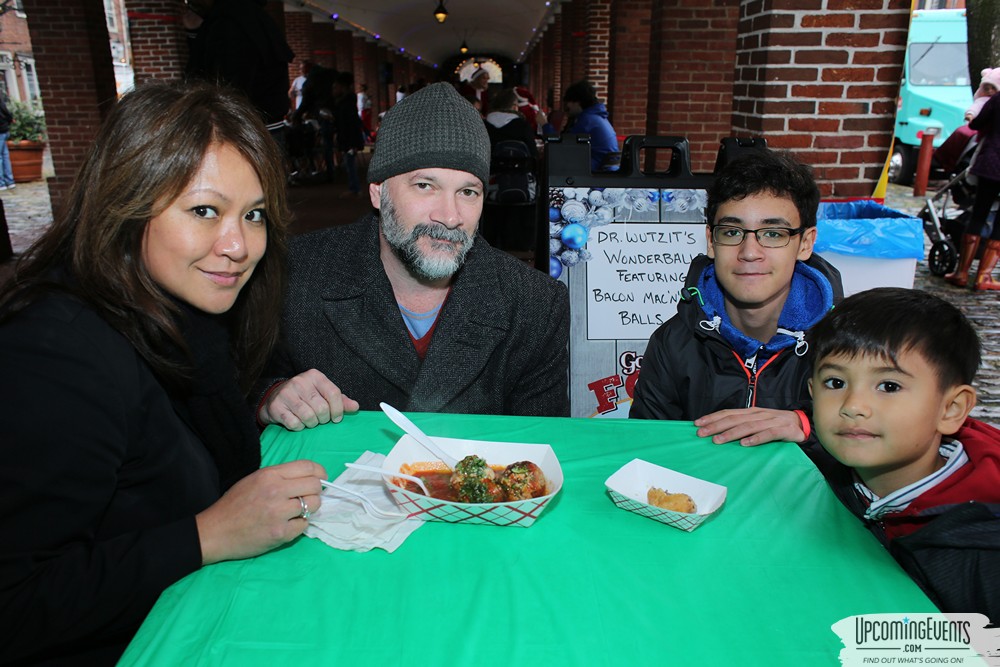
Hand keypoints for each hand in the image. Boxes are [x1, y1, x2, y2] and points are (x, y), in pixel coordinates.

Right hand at [196, 460, 326, 564]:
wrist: (215, 531)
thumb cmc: (234, 504)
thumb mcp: (254, 479)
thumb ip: (280, 476)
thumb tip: (309, 477)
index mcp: (270, 475)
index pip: (308, 467)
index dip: (319, 472)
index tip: (321, 478)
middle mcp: (276, 491)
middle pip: (315, 486)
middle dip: (315, 492)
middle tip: (307, 498)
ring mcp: (279, 513)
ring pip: (313, 505)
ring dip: (309, 509)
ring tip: (295, 512)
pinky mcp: (280, 533)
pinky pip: (304, 525)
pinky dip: (298, 526)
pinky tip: (286, 525)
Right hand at [258, 369, 359, 430]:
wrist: (275, 397)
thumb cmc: (305, 396)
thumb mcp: (323, 393)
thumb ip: (340, 400)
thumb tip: (355, 406)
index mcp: (315, 376)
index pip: (334, 394)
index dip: (338, 410)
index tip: (336, 418)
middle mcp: (300, 382)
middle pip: (322, 408)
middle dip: (324, 419)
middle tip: (320, 419)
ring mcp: (286, 393)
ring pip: (309, 417)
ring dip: (312, 424)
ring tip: (309, 420)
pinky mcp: (276, 406)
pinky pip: (294, 423)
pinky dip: (299, 427)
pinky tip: (297, 422)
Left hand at [694, 408, 805, 446]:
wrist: (802, 423)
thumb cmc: (775, 424)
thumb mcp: (757, 422)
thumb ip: (741, 424)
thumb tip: (718, 432)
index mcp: (750, 412)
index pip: (728, 413)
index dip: (712, 417)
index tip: (697, 424)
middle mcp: (758, 414)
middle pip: (734, 419)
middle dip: (716, 426)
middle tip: (701, 433)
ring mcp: (771, 421)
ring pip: (748, 426)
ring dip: (731, 433)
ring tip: (718, 440)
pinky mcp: (783, 430)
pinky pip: (768, 434)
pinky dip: (756, 438)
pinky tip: (745, 444)